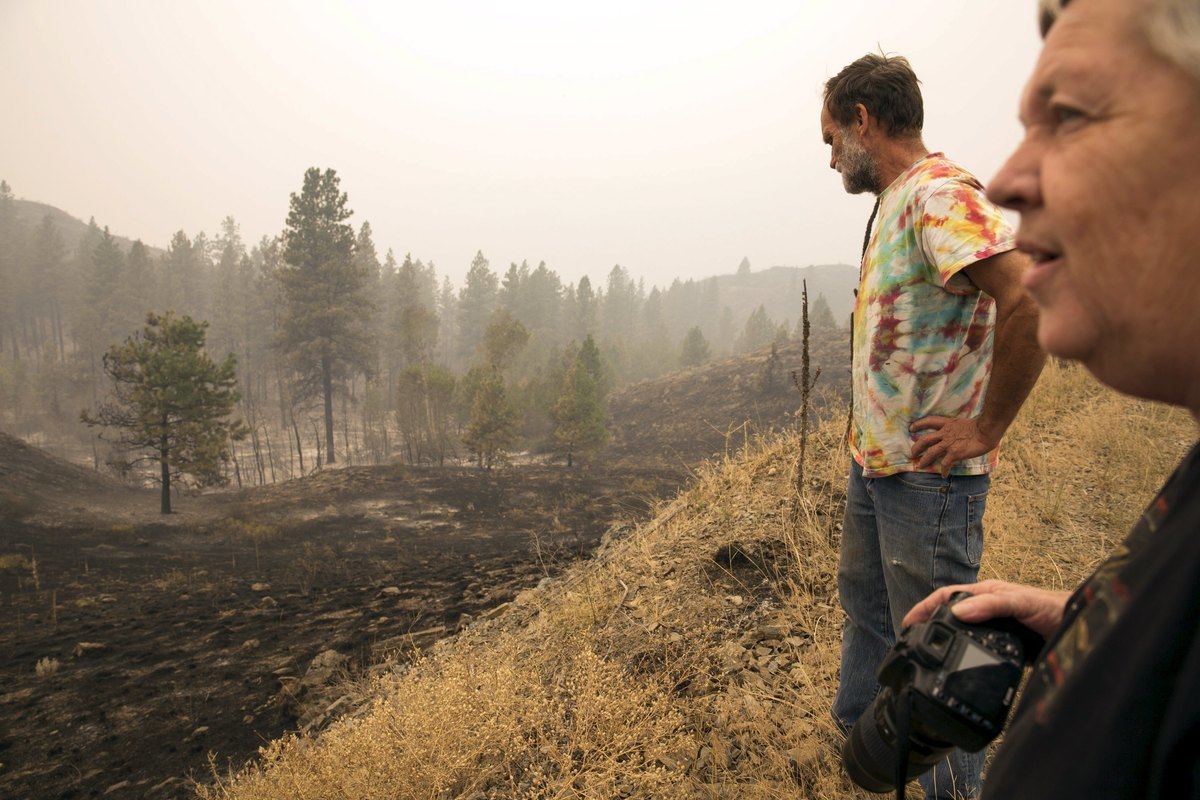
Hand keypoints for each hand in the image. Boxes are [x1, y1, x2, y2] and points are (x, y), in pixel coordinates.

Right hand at [902, 579, 1070, 639]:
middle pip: (950, 615)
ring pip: (962, 632)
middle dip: (929, 623)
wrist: (1079, 626)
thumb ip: (991, 604)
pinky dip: (964, 655)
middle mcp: (987, 610)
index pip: (947, 597)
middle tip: (911, 640)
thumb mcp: (1019, 602)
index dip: (925, 608)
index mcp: (985, 593)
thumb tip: (958, 613)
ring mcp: (994, 628)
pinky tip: (960, 664)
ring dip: (945, 639)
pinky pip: (978, 650)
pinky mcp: (1004, 647)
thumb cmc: (1053, 607)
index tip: (908, 623)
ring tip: (929, 653)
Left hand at [909, 416, 998, 475]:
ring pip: (931, 452)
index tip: (911, 428)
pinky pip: (946, 464)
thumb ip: (956, 429)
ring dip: (924, 460)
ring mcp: (949, 444)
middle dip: (917, 447)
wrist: (987, 431)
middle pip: (925, 439)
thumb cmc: (981, 426)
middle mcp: (945, 433)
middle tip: (912, 453)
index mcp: (948, 424)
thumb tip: (955, 433)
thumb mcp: (963, 423)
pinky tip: (944, 475)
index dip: (919, 424)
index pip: (929, 421)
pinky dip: (944, 470)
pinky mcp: (955, 453)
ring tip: (920, 466)